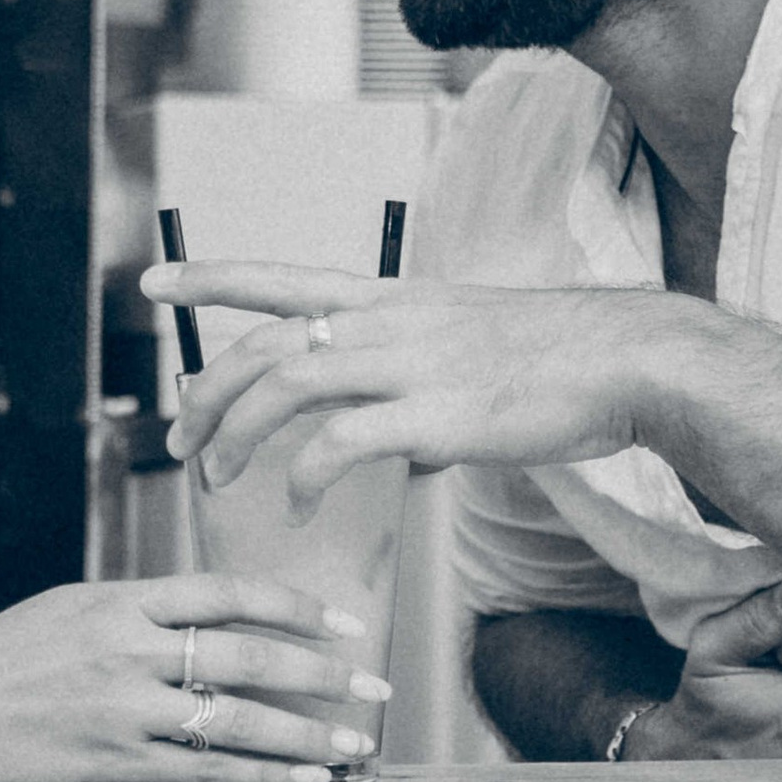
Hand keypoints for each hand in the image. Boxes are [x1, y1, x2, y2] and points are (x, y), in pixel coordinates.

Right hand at [0, 571, 390, 781]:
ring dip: (308, 737)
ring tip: (355, 748)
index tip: (344, 624)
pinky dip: (259, 778)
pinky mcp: (109, 765)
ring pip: (238, 721)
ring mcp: (120, 711)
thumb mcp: (69, 608)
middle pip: (250, 656)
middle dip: (325, 674)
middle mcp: (126, 650)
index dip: (296, 607)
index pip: (228, 593)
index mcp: (119, 601)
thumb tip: (213, 616)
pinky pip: (203, 774)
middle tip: (377, 687)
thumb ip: (139, 610)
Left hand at [144, 258, 692, 505]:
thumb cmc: (559, 363)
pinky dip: (305, 474)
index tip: (155, 281)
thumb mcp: (471, 357)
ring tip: (215, 476)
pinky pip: (341, 444)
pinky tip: (296, 502)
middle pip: (264, 344)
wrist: (627, 361)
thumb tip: (406, 452)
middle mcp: (387, 323)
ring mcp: (408, 364)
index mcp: (391, 302)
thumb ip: (423, 398)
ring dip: (236, 432)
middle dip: (206, 391)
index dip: (212, 278)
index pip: (282, 279)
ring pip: (286, 382)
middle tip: (178, 438)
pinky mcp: (434, 412)